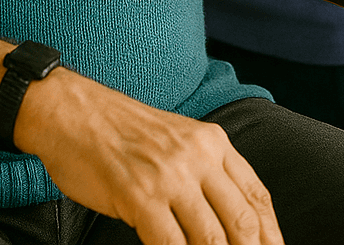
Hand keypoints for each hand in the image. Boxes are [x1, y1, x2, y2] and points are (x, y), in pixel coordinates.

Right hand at [17, 67, 282, 244]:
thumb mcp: (176, 140)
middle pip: (242, 223)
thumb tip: (233, 225)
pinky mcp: (140, 195)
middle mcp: (198, 155)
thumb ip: (206, 173)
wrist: (72, 111)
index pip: (257, 197)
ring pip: (212, 240)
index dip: (271, 236)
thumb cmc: (121, 132)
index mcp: (212, 141)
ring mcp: (170, 176)